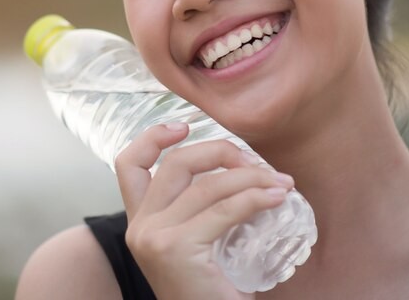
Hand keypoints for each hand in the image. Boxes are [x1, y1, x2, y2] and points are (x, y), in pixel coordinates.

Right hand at [115, 123, 293, 299]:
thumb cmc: (212, 294)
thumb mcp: (197, 246)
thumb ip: (200, 212)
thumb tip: (243, 170)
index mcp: (139, 223)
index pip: (128, 165)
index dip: (153, 138)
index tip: (184, 126)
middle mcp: (139, 227)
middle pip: (176, 163)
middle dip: (220, 152)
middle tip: (256, 164)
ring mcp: (154, 237)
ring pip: (207, 185)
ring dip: (251, 177)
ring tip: (280, 183)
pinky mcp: (177, 248)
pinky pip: (225, 210)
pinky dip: (256, 198)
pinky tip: (278, 198)